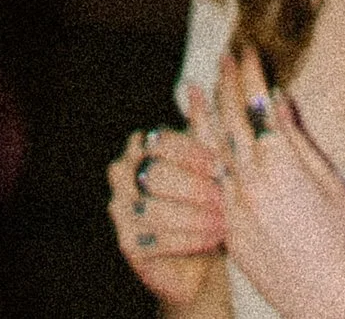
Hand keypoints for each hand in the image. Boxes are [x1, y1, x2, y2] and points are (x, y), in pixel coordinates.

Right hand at [105, 124, 224, 307]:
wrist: (201, 257)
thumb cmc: (206, 203)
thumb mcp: (207, 167)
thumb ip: (201, 130)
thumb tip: (194, 87)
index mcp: (141, 147)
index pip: (161, 142)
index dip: (192, 154)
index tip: (221, 168)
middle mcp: (123, 172)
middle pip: (155, 175)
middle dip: (194, 188)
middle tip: (223, 199)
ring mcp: (120, 208)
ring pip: (156, 208)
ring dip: (195, 216)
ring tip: (223, 222)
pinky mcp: (128, 243)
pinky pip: (159, 238)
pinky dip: (190, 239)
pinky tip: (213, 238)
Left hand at [207, 51, 344, 318]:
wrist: (326, 300)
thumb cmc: (340, 242)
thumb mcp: (330, 183)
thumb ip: (298, 139)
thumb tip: (278, 100)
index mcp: (280, 166)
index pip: (257, 105)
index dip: (251, 74)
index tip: (248, 51)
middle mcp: (250, 182)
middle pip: (230, 120)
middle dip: (226, 83)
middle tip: (224, 57)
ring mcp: (234, 207)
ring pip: (213, 149)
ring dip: (209, 115)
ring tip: (203, 89)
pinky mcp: (228, 229)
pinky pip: (213, 183)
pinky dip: (209, 157)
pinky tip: (205, 141)